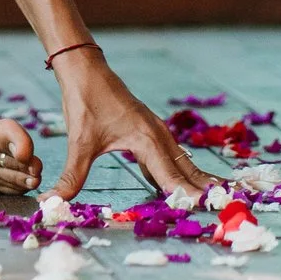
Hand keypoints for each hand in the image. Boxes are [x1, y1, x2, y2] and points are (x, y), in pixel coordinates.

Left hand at [48, 48, 219, 202]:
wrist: (84, 68)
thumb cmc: (84, 101)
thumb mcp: (79, 142)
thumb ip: (72, 176)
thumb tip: (53, 201)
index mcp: (147, 140)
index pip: (172, 177)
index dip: (189, 196)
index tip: (208, 210)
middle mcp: (158, 136)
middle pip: (187, 169)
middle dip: (204, 190)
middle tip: (227, 208)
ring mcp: (156, 132)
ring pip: (182, 161)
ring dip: (197, 180)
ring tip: (215, 198)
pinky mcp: (148, 130)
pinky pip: (171, 156)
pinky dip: (181, 171)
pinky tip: (181, 182)